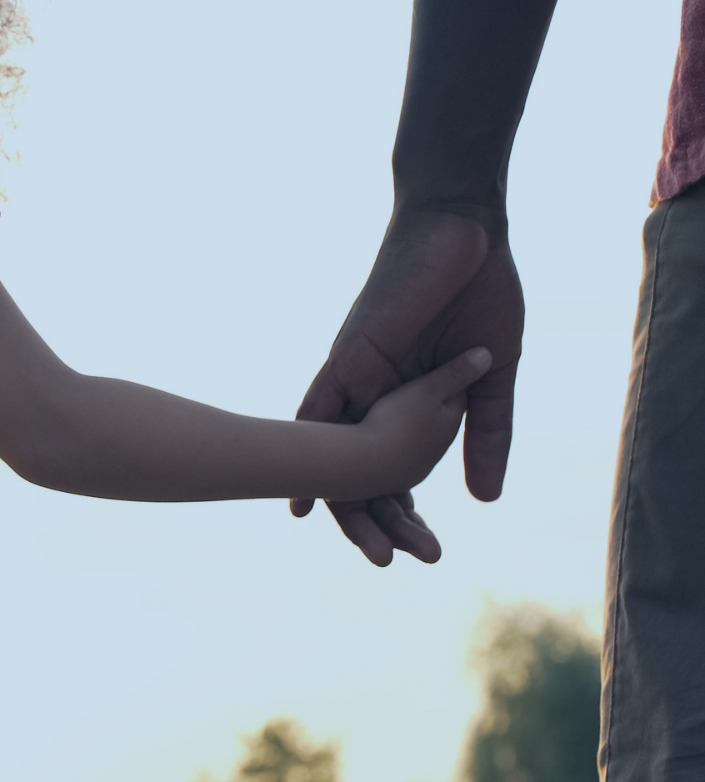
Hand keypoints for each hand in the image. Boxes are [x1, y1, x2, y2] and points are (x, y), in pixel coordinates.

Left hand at [294, 207, 523, 564]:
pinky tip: (301, 489)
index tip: (418, 549)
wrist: (464, 231)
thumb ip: (486, 431)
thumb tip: (485, 498)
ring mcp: (356, 376)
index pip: (391, 467)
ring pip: (332, 448)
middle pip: (355, 468)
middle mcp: (371, 395)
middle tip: (387, 563)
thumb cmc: (479, 293)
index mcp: (404, 400)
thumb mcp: (493, 374)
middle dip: (370, 520)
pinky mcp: (350, 355)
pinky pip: (320, 406)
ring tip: (364, 546)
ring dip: (342, 499)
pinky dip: (308, 443)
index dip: (399, 509)